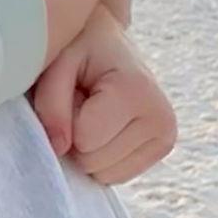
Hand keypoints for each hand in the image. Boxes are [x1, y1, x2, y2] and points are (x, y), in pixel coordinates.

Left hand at [30, 9, 177, 185]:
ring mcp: (166, 136)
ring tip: (94, 111)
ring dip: (87, 147)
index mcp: (136, 91)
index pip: (84, 140)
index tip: (72, 93)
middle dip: (75, 136)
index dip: (65, 122)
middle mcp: (161, 117)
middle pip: (92, 161)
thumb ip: (51, 104)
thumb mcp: (55, 65)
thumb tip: (59, 148)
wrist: (105, 41)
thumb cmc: (77, 48)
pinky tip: (106, 124)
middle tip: (82, 102)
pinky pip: (114, 176)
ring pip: (103, 174)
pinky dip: (101, 156)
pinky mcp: (162, 147)